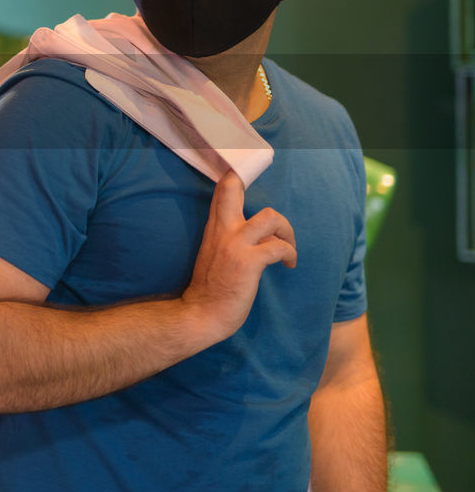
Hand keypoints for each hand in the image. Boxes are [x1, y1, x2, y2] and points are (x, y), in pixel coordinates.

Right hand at [181, 171, 296, 343]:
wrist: (201, 315)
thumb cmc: (211, 288)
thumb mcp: (214, 253)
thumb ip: (231, 237)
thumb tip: (261, 234)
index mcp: (214, 227)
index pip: (221, 190)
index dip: (234, 177)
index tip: (245, 176)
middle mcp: (223, 230)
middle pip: (233, 189)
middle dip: (249, 184)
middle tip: (263, 199)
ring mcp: (235, 245)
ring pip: (271, 217)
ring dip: (287, 230)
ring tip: (288, 246)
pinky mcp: (248, 262)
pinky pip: (279, 247)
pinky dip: (290, 254)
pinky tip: (289, 265)